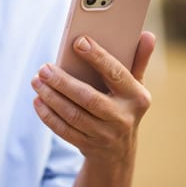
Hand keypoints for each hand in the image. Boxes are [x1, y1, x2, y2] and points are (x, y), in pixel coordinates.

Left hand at [31, 32, 154, 164]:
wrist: (119, 151)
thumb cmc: (124, 105)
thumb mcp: (135, 85)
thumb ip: (139, 59)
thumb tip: (148, 35)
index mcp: (136, 97)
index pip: (116, 73)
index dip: (98, 57)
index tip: (78, 41)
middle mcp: (122, 118)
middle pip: (88, 98)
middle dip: (63, 82)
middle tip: (44, 68)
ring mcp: (105, 135)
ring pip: (73, 115)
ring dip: (51, 97)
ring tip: (37, 80)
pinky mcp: (88, 146)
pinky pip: (64, 130)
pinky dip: (48, 115)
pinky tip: (38, 100)